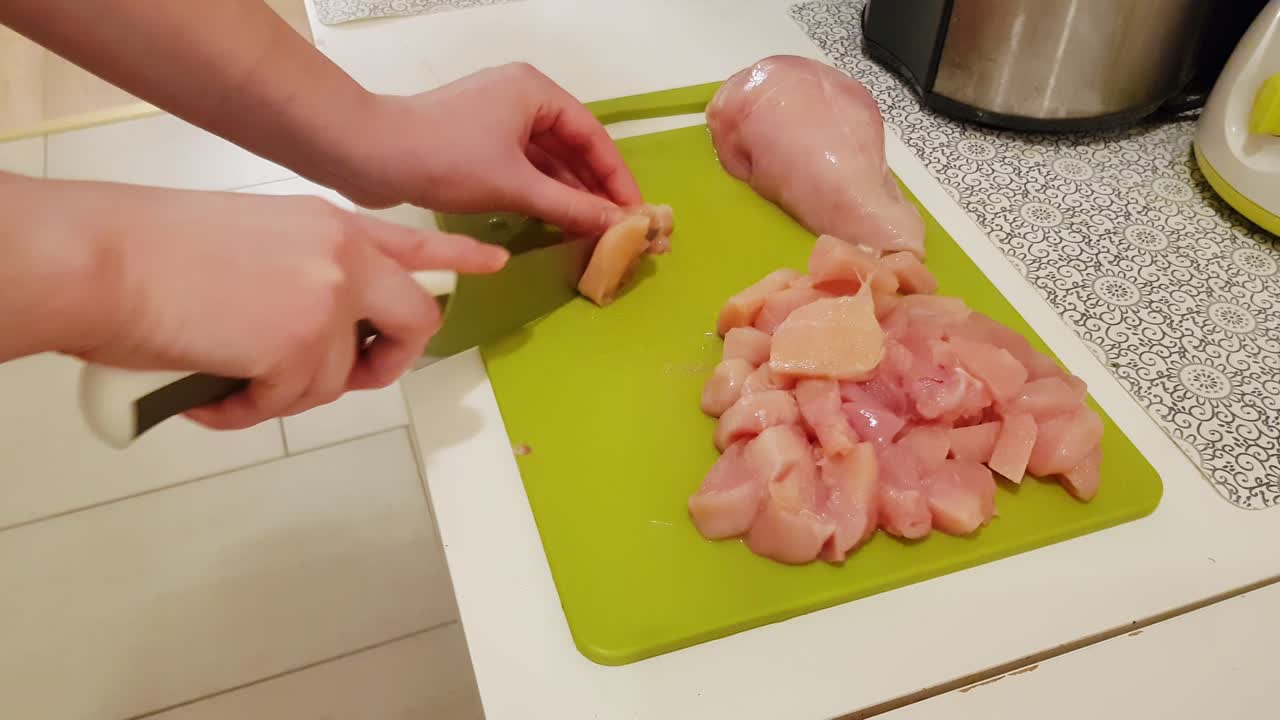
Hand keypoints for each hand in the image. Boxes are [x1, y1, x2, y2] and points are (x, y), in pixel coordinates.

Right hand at [33, 179, 506, 429]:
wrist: (102, 260)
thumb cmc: (153, 249)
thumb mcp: (256, 236)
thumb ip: (306, 270)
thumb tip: (319, 326)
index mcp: (333, 226)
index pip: (414, 243)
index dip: (458, 259)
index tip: (493, 264)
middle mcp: (345, 258)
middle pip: (414, 323)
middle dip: (385, 363)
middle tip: (340, 376)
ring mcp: (328, 303)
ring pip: (336, 380)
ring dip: (281, 392)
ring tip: (224, 372)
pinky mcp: (300, 350)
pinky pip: (286, 407)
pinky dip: (244, 410)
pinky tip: (206, 391)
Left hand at [343, 63, 644, 236]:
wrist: (369, 155)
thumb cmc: (443, 158)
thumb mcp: (515, 185)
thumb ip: (570, 207)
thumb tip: (617, 226)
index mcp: (534, 92)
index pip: (593, 135)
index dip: (617, 176)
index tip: (636, 211)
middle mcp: (520, 99)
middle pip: (572, 147)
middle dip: (596, 188)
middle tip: (621, 227)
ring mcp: (497, 121)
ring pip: (547, 161)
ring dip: (568, 194)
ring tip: (594, 231)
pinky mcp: (476, 143)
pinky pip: (523, 169)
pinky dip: (541, 194)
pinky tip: (558, 222)